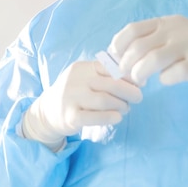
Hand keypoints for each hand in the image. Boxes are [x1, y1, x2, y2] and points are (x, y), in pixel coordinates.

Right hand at [22, 61, 142, 149]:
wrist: (48, 111)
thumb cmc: (75, 93)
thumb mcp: (86, 78)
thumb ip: (107, 75)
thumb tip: (138, 78)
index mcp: (82, 68)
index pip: (110, 68)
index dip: (128, 75)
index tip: (139, 83)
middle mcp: (76, 81)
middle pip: (111, 84)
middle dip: (130, 91)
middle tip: (138, 98)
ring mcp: (72, 99)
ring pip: (105, 101)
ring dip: (121, 106)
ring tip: (125, 109)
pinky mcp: (70, 117)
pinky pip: (94, 117)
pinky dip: (110, 117)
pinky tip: (117, 118)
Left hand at [108, 15, 187, 87]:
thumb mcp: (170, 35)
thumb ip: (148, 40)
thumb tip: (117, 56)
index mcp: (164, 22)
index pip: (133, 30)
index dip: (118, 45)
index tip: (116, 59)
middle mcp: (175, 31)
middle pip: (139, 47)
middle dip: (126, 64)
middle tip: (126, 75)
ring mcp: (187, 46)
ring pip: (153, 60)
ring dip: (139, 73)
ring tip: (139, 81)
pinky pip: (172, 73)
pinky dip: (164, 79)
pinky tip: (165, 80)